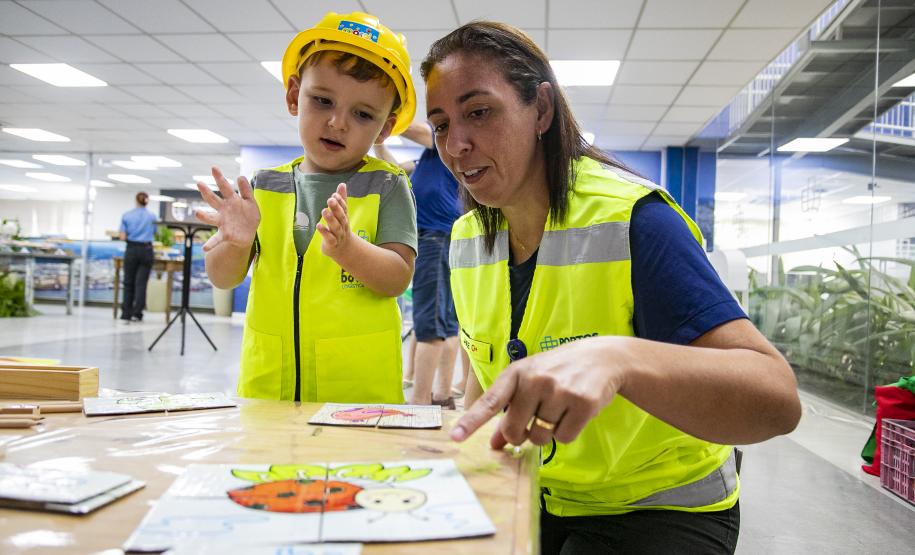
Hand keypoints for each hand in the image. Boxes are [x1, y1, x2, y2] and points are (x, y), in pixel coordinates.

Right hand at [194, 166, 259, 251]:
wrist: (249, 233)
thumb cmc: (248, 215)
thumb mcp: (251, 202)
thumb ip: (246, 190)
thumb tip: (240, 176)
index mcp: (231, 200)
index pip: (225, 187)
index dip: (219, 177)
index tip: (214, 167)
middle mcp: (223, 210)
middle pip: (213, 200)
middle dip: (206, 192)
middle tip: (199, 183)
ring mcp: (222, 222)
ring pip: (210, 217)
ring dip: (203, 215)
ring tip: (197, 212)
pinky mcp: (224, 234)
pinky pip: (216, 239)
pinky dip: (210, 244)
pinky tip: (204, 248)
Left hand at [316, 183, 353, 258]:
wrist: (344, 249)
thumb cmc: (340, 228)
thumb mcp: (341, 214)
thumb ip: (341, 199)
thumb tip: (342, 184)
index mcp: (344, 218)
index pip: (344, 209)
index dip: (340, 202)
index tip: (334, 195)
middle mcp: (343, 226)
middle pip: (341, 217)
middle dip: (336, 208)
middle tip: (330, 200)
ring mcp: (338, 235)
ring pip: (336, 227)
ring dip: (330, 219)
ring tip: (324, 211)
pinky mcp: (332, 244)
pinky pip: (329, 238)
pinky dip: (325, 232)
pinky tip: (318, 225)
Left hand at [450, 337, 624, 447]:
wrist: (601, 358)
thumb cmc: (557, 372)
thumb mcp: (530, 383)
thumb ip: (509, 411)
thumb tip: (493, 444)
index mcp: (517, 373)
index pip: (490, 401)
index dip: (472, 421)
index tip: (456, 437)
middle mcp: (536, 380)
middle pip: (514, 430)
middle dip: (521, 434)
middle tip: (535, 419)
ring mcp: (560, 390)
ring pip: (540, 437)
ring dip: (547, 432)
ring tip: (558, 409)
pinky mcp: (583, 403)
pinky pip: (564, 438)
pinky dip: (567, 432)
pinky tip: (574, 413)